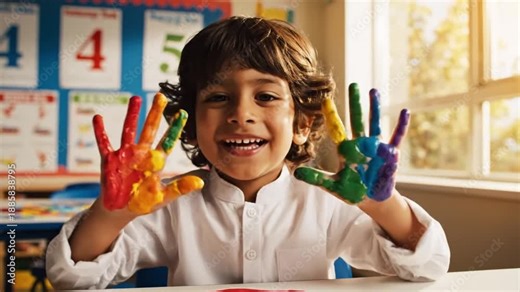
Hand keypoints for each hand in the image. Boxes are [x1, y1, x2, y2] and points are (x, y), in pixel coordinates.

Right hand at [93, 93, 203, 214]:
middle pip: (150, 129)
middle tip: (161, 96)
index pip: (168, 140)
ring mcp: (125, 155)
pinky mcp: (110, 160)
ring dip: (132, 115)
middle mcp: (141, 153)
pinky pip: (104, 143)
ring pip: (129, 130)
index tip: (182, 113)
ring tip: (135, 98)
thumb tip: (201, 182)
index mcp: (155, 161)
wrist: (120, 210)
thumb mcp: (164, 196)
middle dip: (155, 113)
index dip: (175, 128)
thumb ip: (180, 188)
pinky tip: (98, 117)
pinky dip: (101, 131)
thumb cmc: (142, 202)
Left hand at [294, 83, 409, 203]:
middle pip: (357, 119)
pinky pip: (397, 137)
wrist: (372, 199)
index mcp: (346, 149)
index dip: (331, 115)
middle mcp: (361, 144)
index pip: (336, 128)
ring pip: (375, 123)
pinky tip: (405, 111)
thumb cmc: (352, 190)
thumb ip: (316, 178)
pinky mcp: (390, 154)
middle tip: (353, 84)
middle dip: (355, 102)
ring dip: (375, 108)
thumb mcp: (333, 185)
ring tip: (374, 91)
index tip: (324, 99)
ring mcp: (376, 147)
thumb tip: (295, 173)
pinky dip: (401, 126)